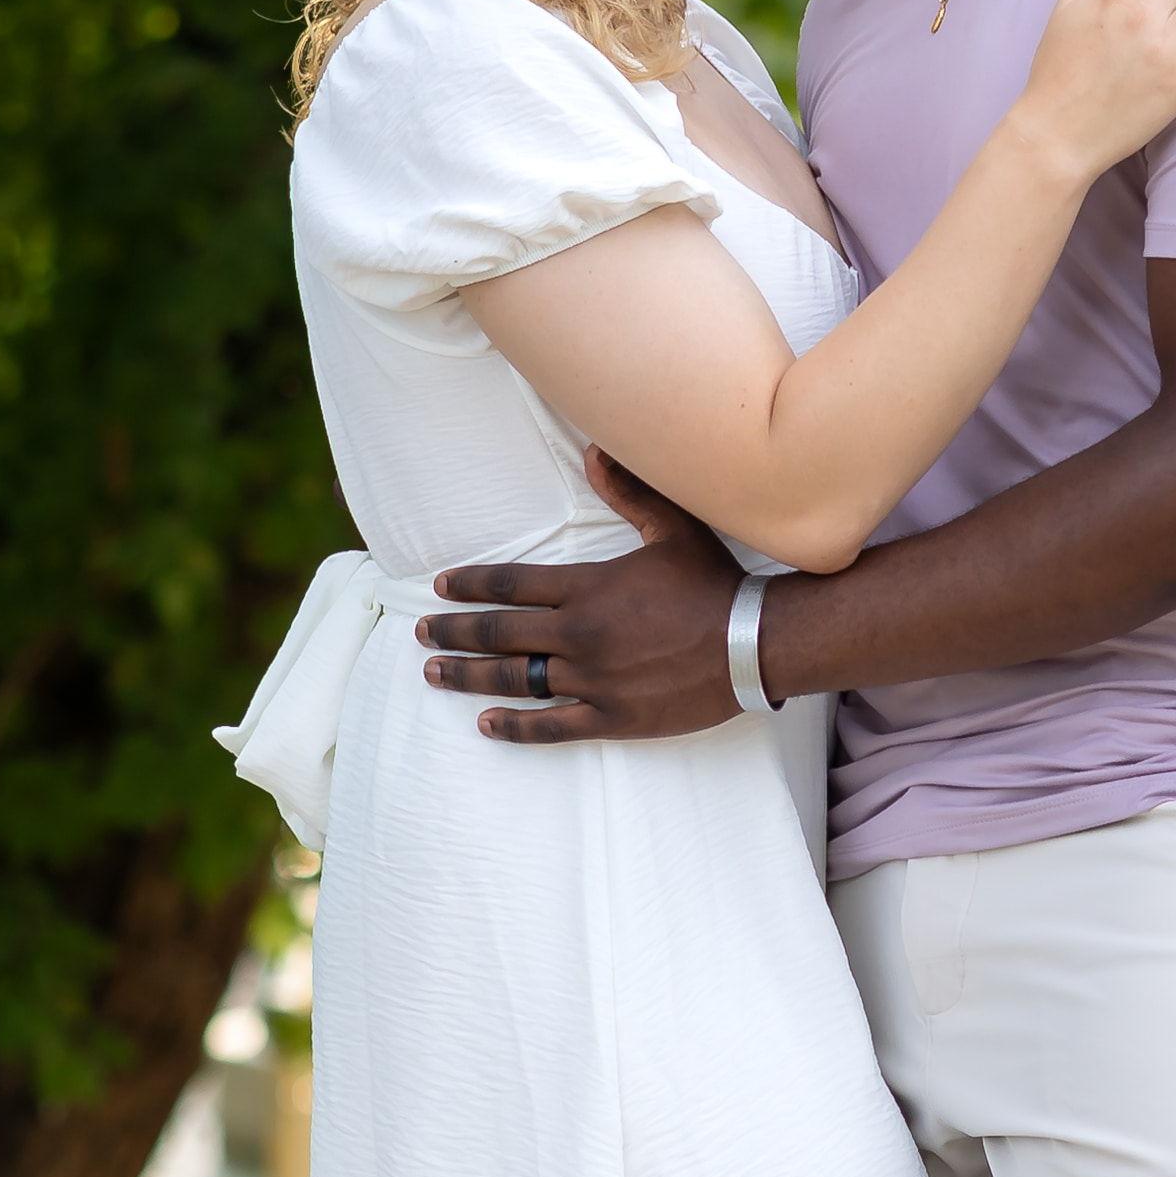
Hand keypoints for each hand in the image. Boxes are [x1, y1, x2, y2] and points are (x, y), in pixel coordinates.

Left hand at [415, 455, 748, 738]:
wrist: (753, 644)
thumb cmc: (715, 583)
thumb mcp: (673, 529)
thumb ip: (628, 492)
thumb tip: (593, 450)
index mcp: (588, 588)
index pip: (511, 584)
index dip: (471, 585)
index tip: (442, 588)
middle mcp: (579, 634)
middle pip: (498, 633)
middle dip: (454, 632)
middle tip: (422, 633)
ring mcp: (592, 679)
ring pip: (514, 679)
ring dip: (469, 677)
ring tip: (435, 673)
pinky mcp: (611, 716)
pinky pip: (551, 725)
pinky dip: (515, 726)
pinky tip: (487, 724)